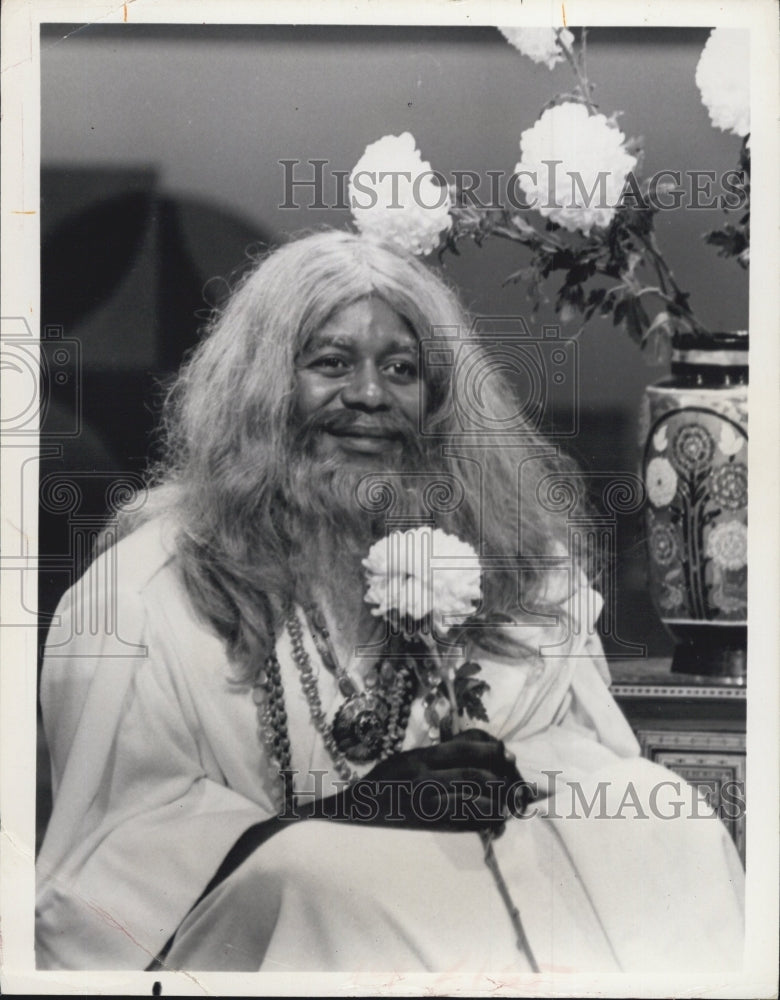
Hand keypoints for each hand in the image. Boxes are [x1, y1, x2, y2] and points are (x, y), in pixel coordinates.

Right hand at [311, 729, 526, 831]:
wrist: (352, 816)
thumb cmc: (381, 785)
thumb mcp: (405, 759)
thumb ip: (436, 755)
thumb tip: (476, 749)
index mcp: (420, 757)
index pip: (465, 748)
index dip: (491, 750)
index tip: (507, 754)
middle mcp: (424, 779)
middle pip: (476, 775)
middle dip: (503, 779)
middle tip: (515, 783)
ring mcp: (426, 806)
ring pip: (475, 803)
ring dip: (499, 805)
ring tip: (510, 805)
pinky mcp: (428, 829)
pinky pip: (465, 826)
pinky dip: (485, 824)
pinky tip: (495, 824)